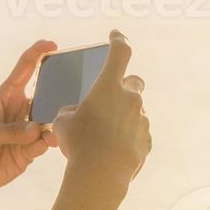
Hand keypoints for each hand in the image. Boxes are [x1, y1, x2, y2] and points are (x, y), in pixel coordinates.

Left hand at [0, 39, 58, 197]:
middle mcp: (20, 111)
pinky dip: (48, 142)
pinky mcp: (29, 151)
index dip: (38, 54)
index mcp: (6, 96)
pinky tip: (48, 142)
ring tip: (55, 126)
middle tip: (67, 93)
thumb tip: (36, 130)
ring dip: (54, 121)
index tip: (52, 45)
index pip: (25, 69)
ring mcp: (27, 132)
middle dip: (58, 92)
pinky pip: (44, 144)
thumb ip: (10, 131)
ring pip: (49, 121)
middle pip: (45, 95)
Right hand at [46, 30, 149, 186]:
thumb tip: (77, 114)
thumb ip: (71, 112)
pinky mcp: (147, 141)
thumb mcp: (63, 123)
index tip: (115, 35)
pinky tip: (112, 151)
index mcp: (109, 86)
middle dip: (125, 86)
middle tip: (110, 98)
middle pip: (135, 82)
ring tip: (103, 137)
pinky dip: (128, 137)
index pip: (120, 52)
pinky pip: (138, 133)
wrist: (101, 174)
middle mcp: (130, 98)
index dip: (118, 40)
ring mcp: (142, 119)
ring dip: (123, 117)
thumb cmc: (79, 143)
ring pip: (136, 111)